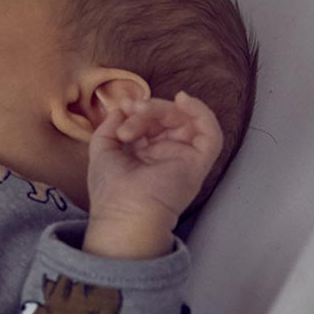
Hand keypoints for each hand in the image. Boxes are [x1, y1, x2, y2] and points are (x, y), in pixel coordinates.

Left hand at [86, 91, 221, 229]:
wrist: (123, 214)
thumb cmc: (110, 191)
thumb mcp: (102, 150)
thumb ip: (110, 126)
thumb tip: (121, 110)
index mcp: (147, 155)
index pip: (151, 123)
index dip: (139, 111)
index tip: (123, 108)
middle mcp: (168, 155)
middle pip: (168, 119)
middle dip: (149, 109)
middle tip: (131, 111)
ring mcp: (185, 158)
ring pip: (186, 121)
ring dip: (165, 108)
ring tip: (144, 110)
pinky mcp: (198, 162)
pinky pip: (211, 133)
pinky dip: (201, 111)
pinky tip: (183, 100)